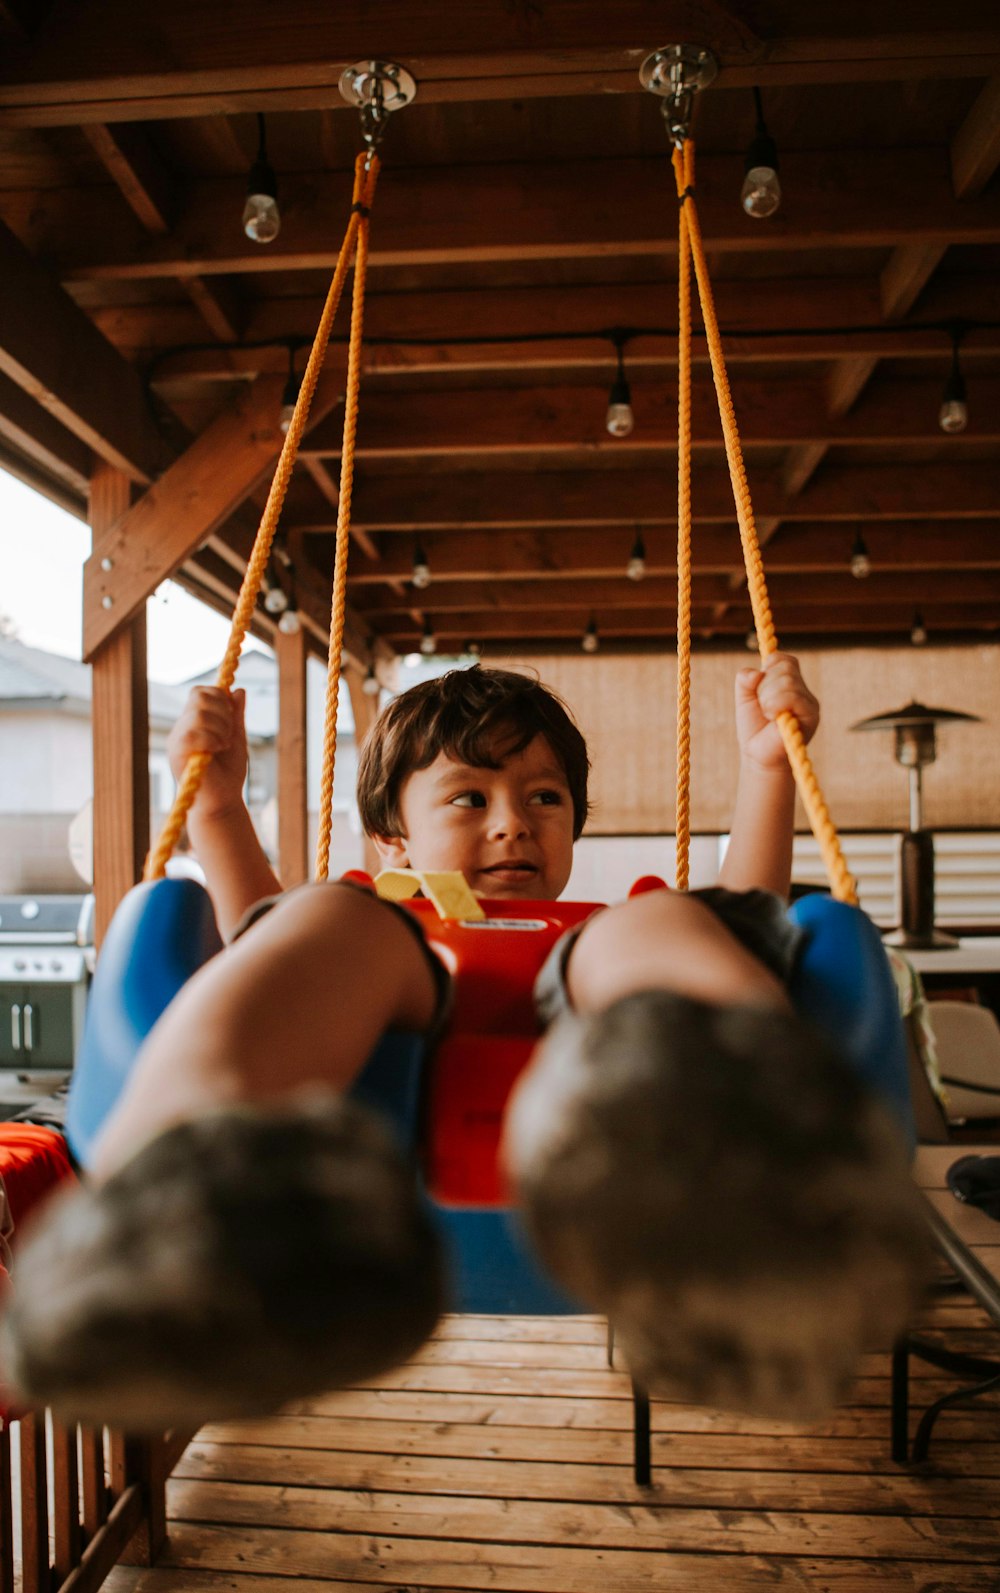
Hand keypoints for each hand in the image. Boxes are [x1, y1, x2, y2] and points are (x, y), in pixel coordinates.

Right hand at [166, 687, 247, 818]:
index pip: (200, 692)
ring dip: (220, 727)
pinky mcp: (176, 754)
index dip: (219, 697)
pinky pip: (191, 733)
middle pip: (199, 697)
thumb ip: (236, 715)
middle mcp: (182, 727)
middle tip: (229, 734)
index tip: (232, 717)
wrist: (222, 801)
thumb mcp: (237, 738)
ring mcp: (177, 740)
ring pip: (198, 714)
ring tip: (224, 745)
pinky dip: (211, 738)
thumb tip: (239, 691)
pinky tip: (218, 749)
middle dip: (223, 711)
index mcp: (194, 721)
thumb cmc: (228, 773)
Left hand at [734, 651, 818, 772]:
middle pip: (784, 668)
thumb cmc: (754, 727)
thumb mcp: (744, 698)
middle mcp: (803, 690)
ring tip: (768, 715)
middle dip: (764, 687)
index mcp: (790, 681)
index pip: (782, 659)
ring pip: (787, 681)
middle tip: (764, 708)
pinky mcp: (811, 715)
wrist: (758, 755)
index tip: (760, 689)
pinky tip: (773, 718)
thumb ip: (745, 679)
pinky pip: (792, 696)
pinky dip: (775, 705)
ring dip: (767, 698)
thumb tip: (757, 673)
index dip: (767, 669)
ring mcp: (809, 702)